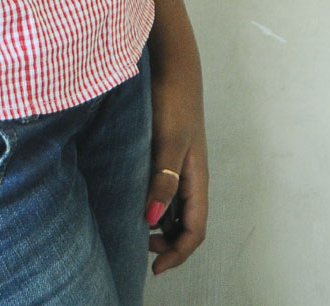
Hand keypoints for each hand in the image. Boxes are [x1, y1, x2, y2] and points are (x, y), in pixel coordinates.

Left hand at [144, 54, 208, 275]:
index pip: (195, 230)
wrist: (171, 62)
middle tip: (140, 249)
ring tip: (135, 229)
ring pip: (176, 207)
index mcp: (197, 177)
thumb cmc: (172, 98)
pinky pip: (165, 187)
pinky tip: (133, 198)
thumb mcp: (168, 139)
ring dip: (161, 225)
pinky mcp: (166, 148)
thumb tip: (153, 219)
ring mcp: (180, 161)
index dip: (178, 254)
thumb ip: (163, 178)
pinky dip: (154, 202)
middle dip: (168, 244)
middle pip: (187, 224)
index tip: (154, 268)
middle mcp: (191, 174)